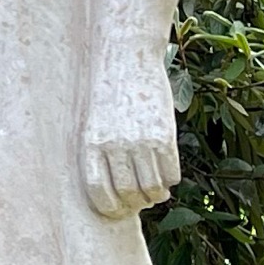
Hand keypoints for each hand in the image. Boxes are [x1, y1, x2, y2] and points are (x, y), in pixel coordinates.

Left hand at [81, 42, 179, 218]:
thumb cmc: (108, 92)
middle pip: (128, 194)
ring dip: (157, 195)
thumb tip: (126, 193)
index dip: (110, 207)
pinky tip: (167, 171)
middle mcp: (115, 146)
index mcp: (92, 144)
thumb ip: (104, 155)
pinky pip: (171, 173)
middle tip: (143, 199)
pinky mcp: (164, 135)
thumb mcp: (95, 122)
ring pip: (153, 188)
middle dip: (137, 203)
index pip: (98, 192)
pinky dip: (171, 179)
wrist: (126, 55)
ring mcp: (141, 141)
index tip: (118, 209)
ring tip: (157, 189)